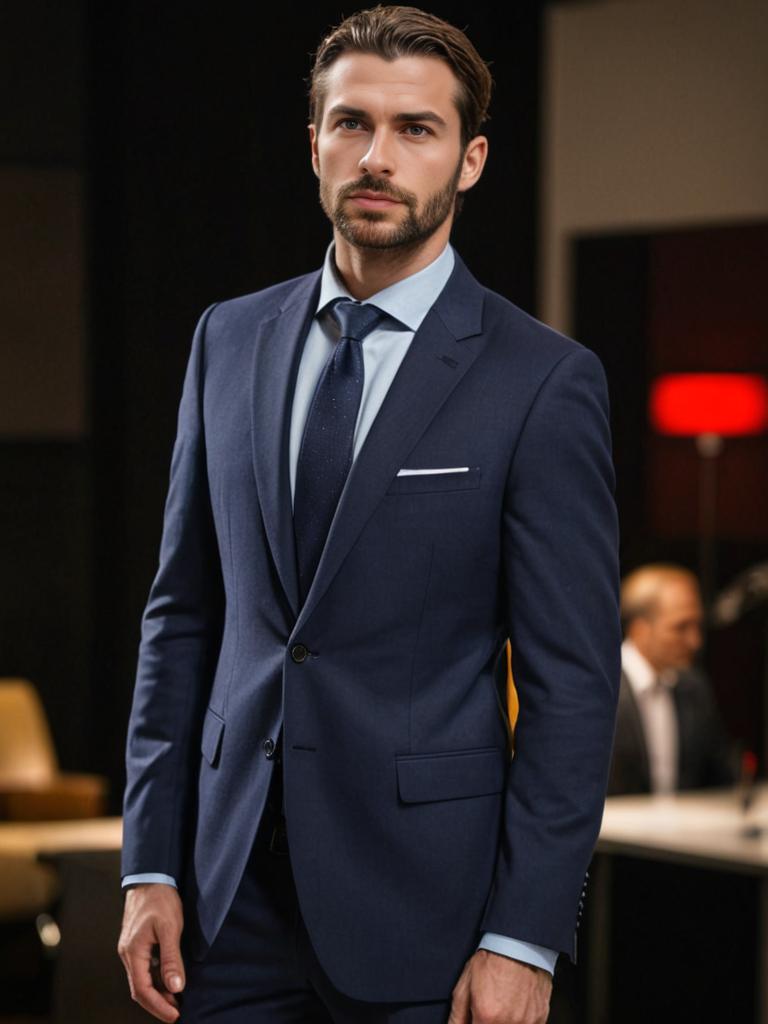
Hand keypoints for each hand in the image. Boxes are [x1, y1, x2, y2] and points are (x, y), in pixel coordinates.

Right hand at [117, 883, 184, 1021]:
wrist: (151, 876)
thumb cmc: (160, 899)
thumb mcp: (170, 927)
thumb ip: (172, 958)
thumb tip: (176, 987)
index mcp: (133, 952)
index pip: (142, 990)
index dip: (158, 1006)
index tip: (175, 1015)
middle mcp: (128, 954)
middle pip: (140, 989)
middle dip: (158, 1004)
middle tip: (177, 1012)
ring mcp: (131, 949)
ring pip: (142, 979)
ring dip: (158, 992)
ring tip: (177, 1000)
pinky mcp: (137, 944)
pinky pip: (145, 968)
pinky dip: (157, 979)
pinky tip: (170, 980)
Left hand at [448, 949, 551, 1023]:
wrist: (520, 944)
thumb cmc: (493, 959)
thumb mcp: (465, 985)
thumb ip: (457, 1016)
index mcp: (487, 1017)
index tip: (474, 1018)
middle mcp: (509, 1023)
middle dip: (487, 1022)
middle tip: (489, 1010)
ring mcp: (527, 1022)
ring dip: (503, 1022)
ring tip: (501, 1005)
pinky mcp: (540, 1018)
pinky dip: (518, 1021)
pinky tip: (514, 1006)